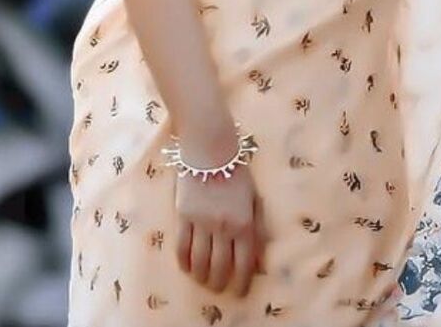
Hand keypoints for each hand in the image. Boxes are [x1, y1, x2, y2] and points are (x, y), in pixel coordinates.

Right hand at [173, 137, 268, 297]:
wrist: (209, 148)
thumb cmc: (236, 171)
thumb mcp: (254, 198)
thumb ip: (258, 229)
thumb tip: (259, 260)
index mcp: (244, 223)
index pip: (243, 264)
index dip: (240, 283)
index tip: (238, 292)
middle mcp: (223, 226)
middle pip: (218, 267)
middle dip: (219, 282)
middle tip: (218, 286)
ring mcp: (201, 222)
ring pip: (199, 262)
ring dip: (201, 276)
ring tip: (202, 279)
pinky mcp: (183, 216)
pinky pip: (181, 247)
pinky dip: (184, 262)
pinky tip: (187, 266)